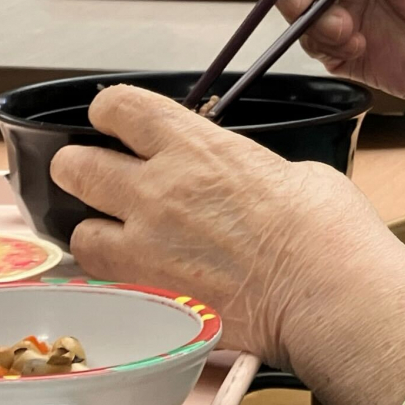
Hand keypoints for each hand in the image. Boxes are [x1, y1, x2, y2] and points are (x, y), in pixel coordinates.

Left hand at [51, 84, 404, 404]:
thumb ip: (247, 170)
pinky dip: (113, 278)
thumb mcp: (294, 173)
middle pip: (75, 165)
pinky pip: (102, 282)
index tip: (116, 122)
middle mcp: (159, 190)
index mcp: (198, 147)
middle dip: (82, 169)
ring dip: (94, 230)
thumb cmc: (329, 229)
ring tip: (118, 237)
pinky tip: (139, 279)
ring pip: (77, 231)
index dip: (109, 112)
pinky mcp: (149, 297)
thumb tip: (241, 183)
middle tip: (101, 179)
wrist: (329, 293)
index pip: (119, 107)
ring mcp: (147, 247)